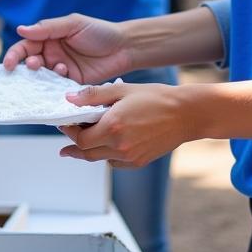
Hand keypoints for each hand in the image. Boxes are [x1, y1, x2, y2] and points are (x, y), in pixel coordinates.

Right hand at [1, 14, 130, 84]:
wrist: (125, 48)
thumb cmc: (99, 31)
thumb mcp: (73, 24)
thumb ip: (47, 28)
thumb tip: (21, 30)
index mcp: (49, 38)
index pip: (26, 46)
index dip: (14, 54)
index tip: (9, 64)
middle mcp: (51, 55)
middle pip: (30, 63)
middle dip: (27, 66)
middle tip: (33, 66)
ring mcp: (61, 70)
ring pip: (42, 77)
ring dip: (43, 76)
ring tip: (59, 70)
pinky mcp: (72, 84)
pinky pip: (57, 88)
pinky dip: (55, 88)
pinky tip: (64, 81)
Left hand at [57, 82, 193, 168]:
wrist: (186, 114)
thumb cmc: (155, 98)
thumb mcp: (121, 89)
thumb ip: (92, 95)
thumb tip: (68, 99)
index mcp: (113, 127)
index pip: (80, 139)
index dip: (69, 132)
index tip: (64, 124)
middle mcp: (120, 146)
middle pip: (87, 152)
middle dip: (74, 144)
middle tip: (68, 134)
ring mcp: (131, 157)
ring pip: (100, 158)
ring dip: (89, 149)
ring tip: (83, 138)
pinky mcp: (140, 162)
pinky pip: (115, 162)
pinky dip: (106, 154)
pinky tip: (106, 143)